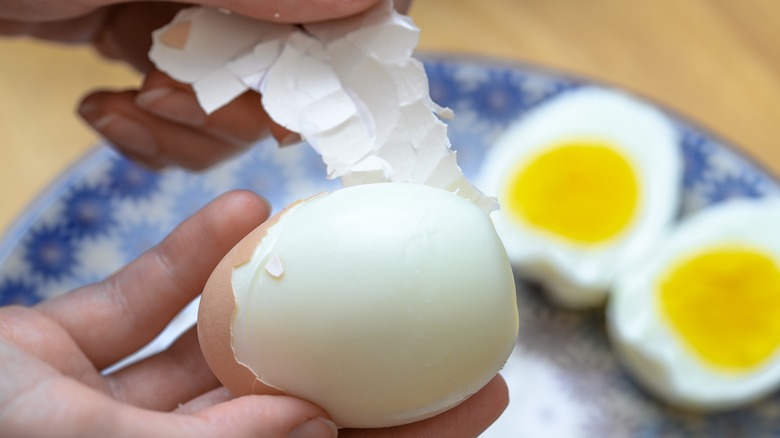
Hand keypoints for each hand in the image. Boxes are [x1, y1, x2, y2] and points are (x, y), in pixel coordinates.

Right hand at [0, 191, 507, 436]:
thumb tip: (314, 428)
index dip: (412, 437)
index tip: (487, 394)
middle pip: (297, 411)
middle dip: (378, 371)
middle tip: (456, 328)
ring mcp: (114, 409)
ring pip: (225, 353)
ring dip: (286, 302)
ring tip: (358, 249)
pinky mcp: (64, 359)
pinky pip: (137, 307)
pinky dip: (179, 262)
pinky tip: (231, 213)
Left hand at [1, 0, 410, 169]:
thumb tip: (372, 4)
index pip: (351, 4)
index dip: (349, 53)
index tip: (310, 101)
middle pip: (302, 64)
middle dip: (243, 106)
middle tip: (175, 98)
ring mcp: (188, 12)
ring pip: (243, 100)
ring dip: (193, 130)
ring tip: (132, 109)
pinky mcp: (145, 45)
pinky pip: (187, 111)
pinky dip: (155, 136)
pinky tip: (106, 112)